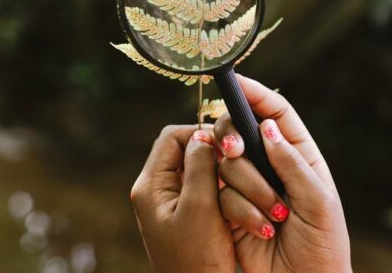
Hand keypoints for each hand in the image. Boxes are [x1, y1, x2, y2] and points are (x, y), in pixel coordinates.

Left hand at [130, 125, 234, 272]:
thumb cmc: (198, 258)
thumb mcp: (201, 206)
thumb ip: (200, 165)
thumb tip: (202, 134)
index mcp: (150, 185)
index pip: (172, 138)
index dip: (200, 134)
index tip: (227, 147)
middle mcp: (157, 191)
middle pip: (186, 152)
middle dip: (214, 155)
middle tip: (238, 163)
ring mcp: (171, 204)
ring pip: (199, 170)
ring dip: (221, 175)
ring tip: (240, 185)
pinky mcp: (186, 216)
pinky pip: (205, 189)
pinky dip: (223, 191)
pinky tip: (238, 202)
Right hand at [213, 75, 351, 272]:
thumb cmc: (323, 244)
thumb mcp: (318, 201)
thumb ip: (292, 163)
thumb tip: (266, 128)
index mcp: (299, 155)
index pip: (275, 112)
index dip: (255, 93)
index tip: (232, 81)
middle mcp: (270, 165)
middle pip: (239, 130)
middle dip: (233, 138)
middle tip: (234, 152)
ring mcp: (248, 186)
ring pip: (226, 163)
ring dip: (246, 186)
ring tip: (274, 214)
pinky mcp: (230, 209)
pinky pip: (219, 194)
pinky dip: (237, 209)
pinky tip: (261, 228)